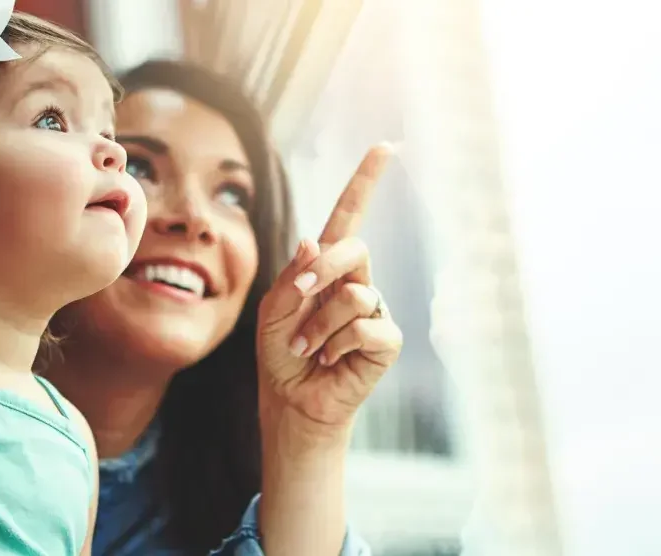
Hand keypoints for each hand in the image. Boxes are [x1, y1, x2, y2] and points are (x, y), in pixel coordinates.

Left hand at [257, 145, 403, 435]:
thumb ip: (293, 274)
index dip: (365, 182)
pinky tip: (329, 361)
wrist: (290, 400)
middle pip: (354, 247)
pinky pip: (366, 328)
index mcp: (327, 266)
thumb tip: (313, 239)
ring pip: (355, 294)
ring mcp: (374, 310)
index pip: (349, 216)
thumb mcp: (274, 308)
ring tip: (307, 348)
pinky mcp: (386, 340)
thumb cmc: (280, 353)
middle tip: (299, 297)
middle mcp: (356, 281)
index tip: (385, 147)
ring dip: (318, 324)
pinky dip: (336, 345)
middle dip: (323, 270)